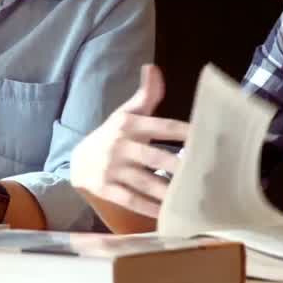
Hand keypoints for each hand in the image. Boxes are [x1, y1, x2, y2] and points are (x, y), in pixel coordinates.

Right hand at [71, 64, 190, 219]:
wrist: (77, 160)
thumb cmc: (112, 135)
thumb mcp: (126, 113)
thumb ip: (146, 94)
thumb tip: (154, 68)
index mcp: (129, 124)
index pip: (162, 127)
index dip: (184, 133)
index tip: (206, 139)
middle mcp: (120, 145)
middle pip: (155, 158)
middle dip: (178, 167)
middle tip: (203, 175)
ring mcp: (112, 169)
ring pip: (145, 182)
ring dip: (168, 191)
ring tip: (191, 198)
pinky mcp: (105, 189)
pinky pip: (131, 200)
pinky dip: (149, 208)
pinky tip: (167, 214)